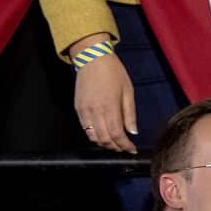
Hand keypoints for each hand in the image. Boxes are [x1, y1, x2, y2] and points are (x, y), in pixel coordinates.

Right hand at [71, 37, 138, 153]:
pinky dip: (94, 136)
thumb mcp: (128, 91)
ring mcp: (84, 111)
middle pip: (104, 139)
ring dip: (104, 144)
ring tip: (115, 144)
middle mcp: (95, 112)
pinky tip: (103, 135)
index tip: (132, 150)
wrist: (93, 60)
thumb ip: (129, 114)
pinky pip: (85, 129)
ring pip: (93, 137)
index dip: (124, 145)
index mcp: (109, 106)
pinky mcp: (78, 109)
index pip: (116, 134)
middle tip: (124, 148)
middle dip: (115, 147)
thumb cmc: (114, 73)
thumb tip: (133, 132)